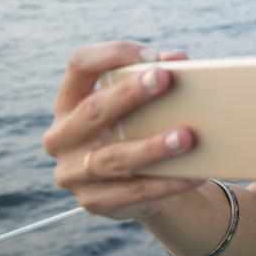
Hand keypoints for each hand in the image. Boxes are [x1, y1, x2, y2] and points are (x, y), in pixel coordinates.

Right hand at [42, 42, 202, 219]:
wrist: (139, 182)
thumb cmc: (141, 126)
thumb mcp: (140, 102)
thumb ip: (156, 77)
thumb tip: (179, 61)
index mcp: (69, 101)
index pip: (80, 64)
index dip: (113, 54)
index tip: (151, 55)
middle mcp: (62, 136)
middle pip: (93, 111)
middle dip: (130, 94)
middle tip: (165, 79)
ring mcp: (73, 173)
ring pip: (113, 158)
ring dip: (152, 147)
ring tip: (186, 136)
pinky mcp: (93, 201)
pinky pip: (132, 193)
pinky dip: (165, 183)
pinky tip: (193, 174)